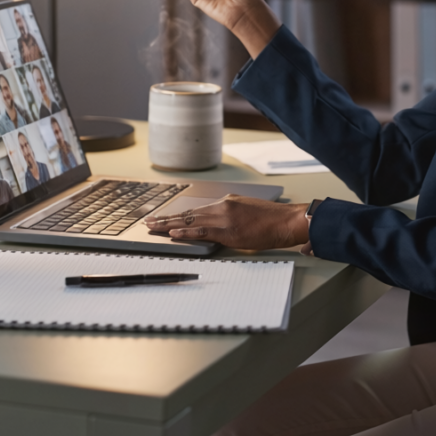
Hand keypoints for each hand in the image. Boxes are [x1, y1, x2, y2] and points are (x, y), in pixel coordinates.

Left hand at [145, 194, 309, 250]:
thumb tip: (222, 224)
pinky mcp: (228, 231)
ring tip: (153, 228)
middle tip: (149, 222)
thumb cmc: (272, 219)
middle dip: (166, 218)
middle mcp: (223, 206)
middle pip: (189, 213)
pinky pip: (202, 231)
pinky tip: (173, 232)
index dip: (178, 214)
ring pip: (190, 220)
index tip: (164, 217)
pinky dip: (186, 231)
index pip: (197, 209)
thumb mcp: (249, 212)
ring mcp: (224, 218)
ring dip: (169, 225)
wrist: (286, 221)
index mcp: (228, 202)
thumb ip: (232, 216)